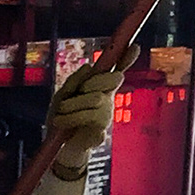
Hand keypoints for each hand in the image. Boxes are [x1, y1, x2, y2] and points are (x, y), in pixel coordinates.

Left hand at [46, 55, 134, 175]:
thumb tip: (88, 66)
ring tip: (59, 115)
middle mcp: (106, 100)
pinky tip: (65, 126)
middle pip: (113, 80)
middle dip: (95, 81)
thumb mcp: (62, 96)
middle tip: (80, 91)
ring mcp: (106, 116)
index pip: (115, 72)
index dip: (126, 59)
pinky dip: (71, 120)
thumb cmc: (62, 119)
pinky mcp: (101, 133)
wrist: (60, 147)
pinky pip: (90, 119)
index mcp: (99, 89)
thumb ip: (74, 82)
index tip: (134, 47)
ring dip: (73, 105)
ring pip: (97, 99)